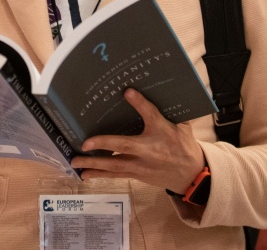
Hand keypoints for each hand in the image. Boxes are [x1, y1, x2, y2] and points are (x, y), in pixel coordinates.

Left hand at [69, 88, 205, 193]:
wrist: (191, 174)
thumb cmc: (183, 144)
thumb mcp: (180, 124)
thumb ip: (163, 110)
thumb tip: (140, 91)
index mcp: (162, 131)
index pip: (151, 114)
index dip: (140, 103)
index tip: (127, 91)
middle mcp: (149, 150)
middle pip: (124, 146)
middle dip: (103, 144)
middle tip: (84, 144)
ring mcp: (141, 165)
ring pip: (115, 165)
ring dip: (93, 163)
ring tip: (74, 161)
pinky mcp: (136, 175)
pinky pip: (116, 174)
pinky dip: (99, 174)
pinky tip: (84, 174)